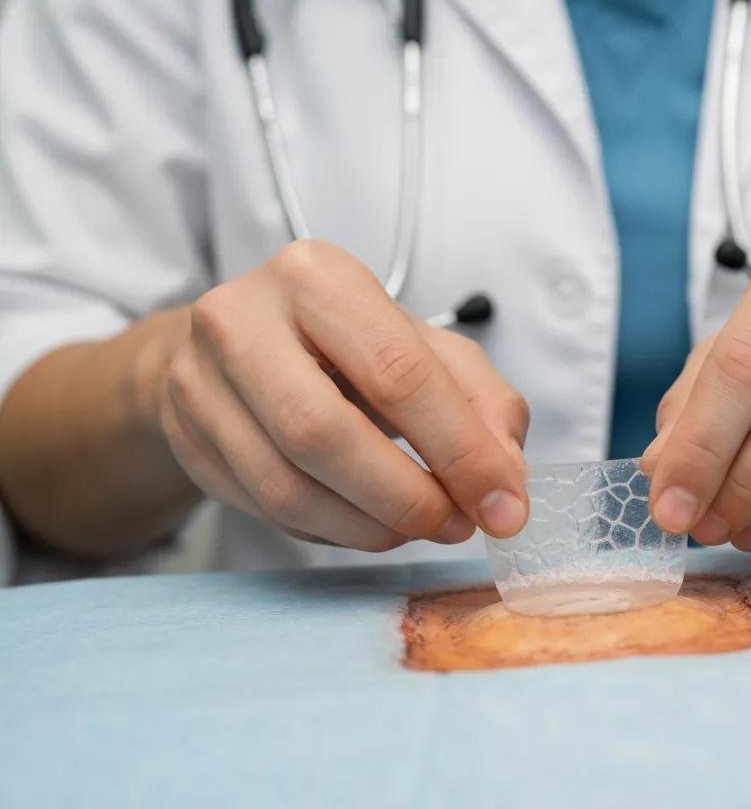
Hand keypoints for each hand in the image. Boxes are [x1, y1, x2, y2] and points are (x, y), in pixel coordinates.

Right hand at [154, 241, 528, 550]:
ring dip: (371, 527)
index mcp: (317, 277)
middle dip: (407, 497)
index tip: (505, 505)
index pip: (398, 374)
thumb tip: (507, 479)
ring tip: (419, 525)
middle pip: (325, 434)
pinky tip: (367, 521)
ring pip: (288, 487)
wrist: (235, 344)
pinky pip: (266, 510)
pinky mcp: (186, 439)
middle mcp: (242, 319)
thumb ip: (480, 400)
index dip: (461, 452)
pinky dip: (333, 531)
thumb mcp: (422, 346)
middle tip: (458, 524)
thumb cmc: (342, 343)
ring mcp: (200, 382)